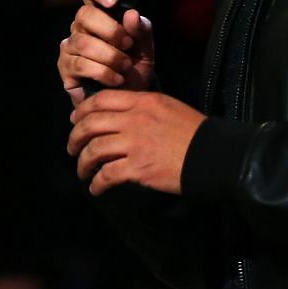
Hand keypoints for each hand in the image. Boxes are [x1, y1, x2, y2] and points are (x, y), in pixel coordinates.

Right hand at [57, 0, 155, 107]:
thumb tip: (131, 14)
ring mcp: (70, 46)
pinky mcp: (66, 67)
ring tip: (124, 67)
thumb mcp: (146, 49)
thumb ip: (141, 30)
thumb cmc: (134, 69)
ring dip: (110, 56)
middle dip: (111, 31)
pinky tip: (116, 79)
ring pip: (84, 42)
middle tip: (128, 46)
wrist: (128, 99)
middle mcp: (81, 26)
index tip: (113, 1)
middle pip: (85, 15)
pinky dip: (103, 72)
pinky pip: (80, 64)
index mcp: (100, 13)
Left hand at [66, 90, 203, 195]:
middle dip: (75, 137)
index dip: (82, 110)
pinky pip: (106, 175)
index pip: (101, 100)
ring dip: (82, 163)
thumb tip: (119, 116)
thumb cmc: (195, 132)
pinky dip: (96, 183)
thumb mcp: (169, 108)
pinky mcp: (138, 167)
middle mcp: (134, 120)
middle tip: (72, 148)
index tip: (75, 120)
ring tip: (82, 171)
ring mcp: (134, 143)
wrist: (215, 155)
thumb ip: (143, 108)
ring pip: (93, 150)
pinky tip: (95, 188)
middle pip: (90, 124)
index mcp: (142, 102)